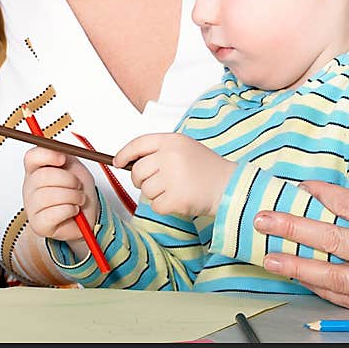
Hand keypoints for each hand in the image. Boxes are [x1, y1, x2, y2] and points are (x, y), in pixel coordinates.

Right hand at [22, 146, 97, 244]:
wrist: (87, 213)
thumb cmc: (78, 190)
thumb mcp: (74, 166)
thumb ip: (65, 154)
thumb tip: (59, 149)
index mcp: (36, 169)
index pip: (31, 157)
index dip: (47, 155)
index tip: (63, 159)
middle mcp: (30, 187)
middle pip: (42, 177)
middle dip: (68, 180)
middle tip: (78, 185)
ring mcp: (31, 206)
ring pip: (48, 196)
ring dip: (72, 196)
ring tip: (78, 199)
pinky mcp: (38, 224)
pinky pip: (52, 214)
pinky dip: (69, 210)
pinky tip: (73, 210)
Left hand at [114, 133, 235, 216]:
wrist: (230, 186)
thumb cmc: (207, 169)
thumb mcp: (184, 148)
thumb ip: (160, 151)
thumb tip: (131, 161)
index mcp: (172, 141)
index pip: (138, 144)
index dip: (124, 154)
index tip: (118, 161)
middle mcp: (170, 156)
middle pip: (138, 171)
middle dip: (140, 180)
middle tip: (155, 183)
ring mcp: (173, 177)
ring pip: (145, 190)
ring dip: (155, 194)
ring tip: (175, 189)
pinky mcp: (176, 198)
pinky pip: (155, 205)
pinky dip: (164, 207)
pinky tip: (179, 200)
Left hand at [253, 177, 348, 311]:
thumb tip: (345, 197)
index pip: (348, 207)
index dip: (320, 195)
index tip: (297, 188)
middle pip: (333, 243)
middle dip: (293, 231)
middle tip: (262, 221)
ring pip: (338, 280)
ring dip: (300, 269)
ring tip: (270, 259)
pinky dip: (328, 292)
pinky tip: (306, 282)